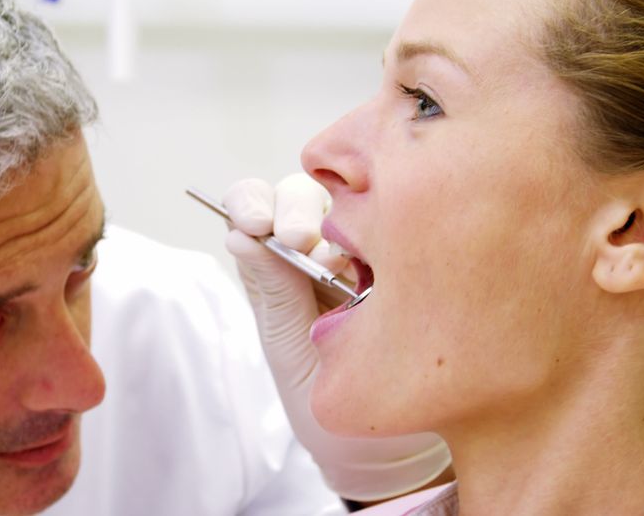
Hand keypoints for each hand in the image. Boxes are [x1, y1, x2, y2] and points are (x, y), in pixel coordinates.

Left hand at [223, 174, 450, 502]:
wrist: (388, 448)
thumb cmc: (327, 403)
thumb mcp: (290, 350)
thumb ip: (273, 293)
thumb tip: (238, 234)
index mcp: (273, 271)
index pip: (252, 211)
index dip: (249, 203)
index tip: (252, 224)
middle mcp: (314, 254)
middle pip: (299, 195)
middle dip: (294, 209)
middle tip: (298, 242)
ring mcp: (362, 255)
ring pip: (349, 204)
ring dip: (339, 225)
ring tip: (340, 270)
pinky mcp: (405, 264)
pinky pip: (394, 231)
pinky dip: (384, 237)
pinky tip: (377, 271)